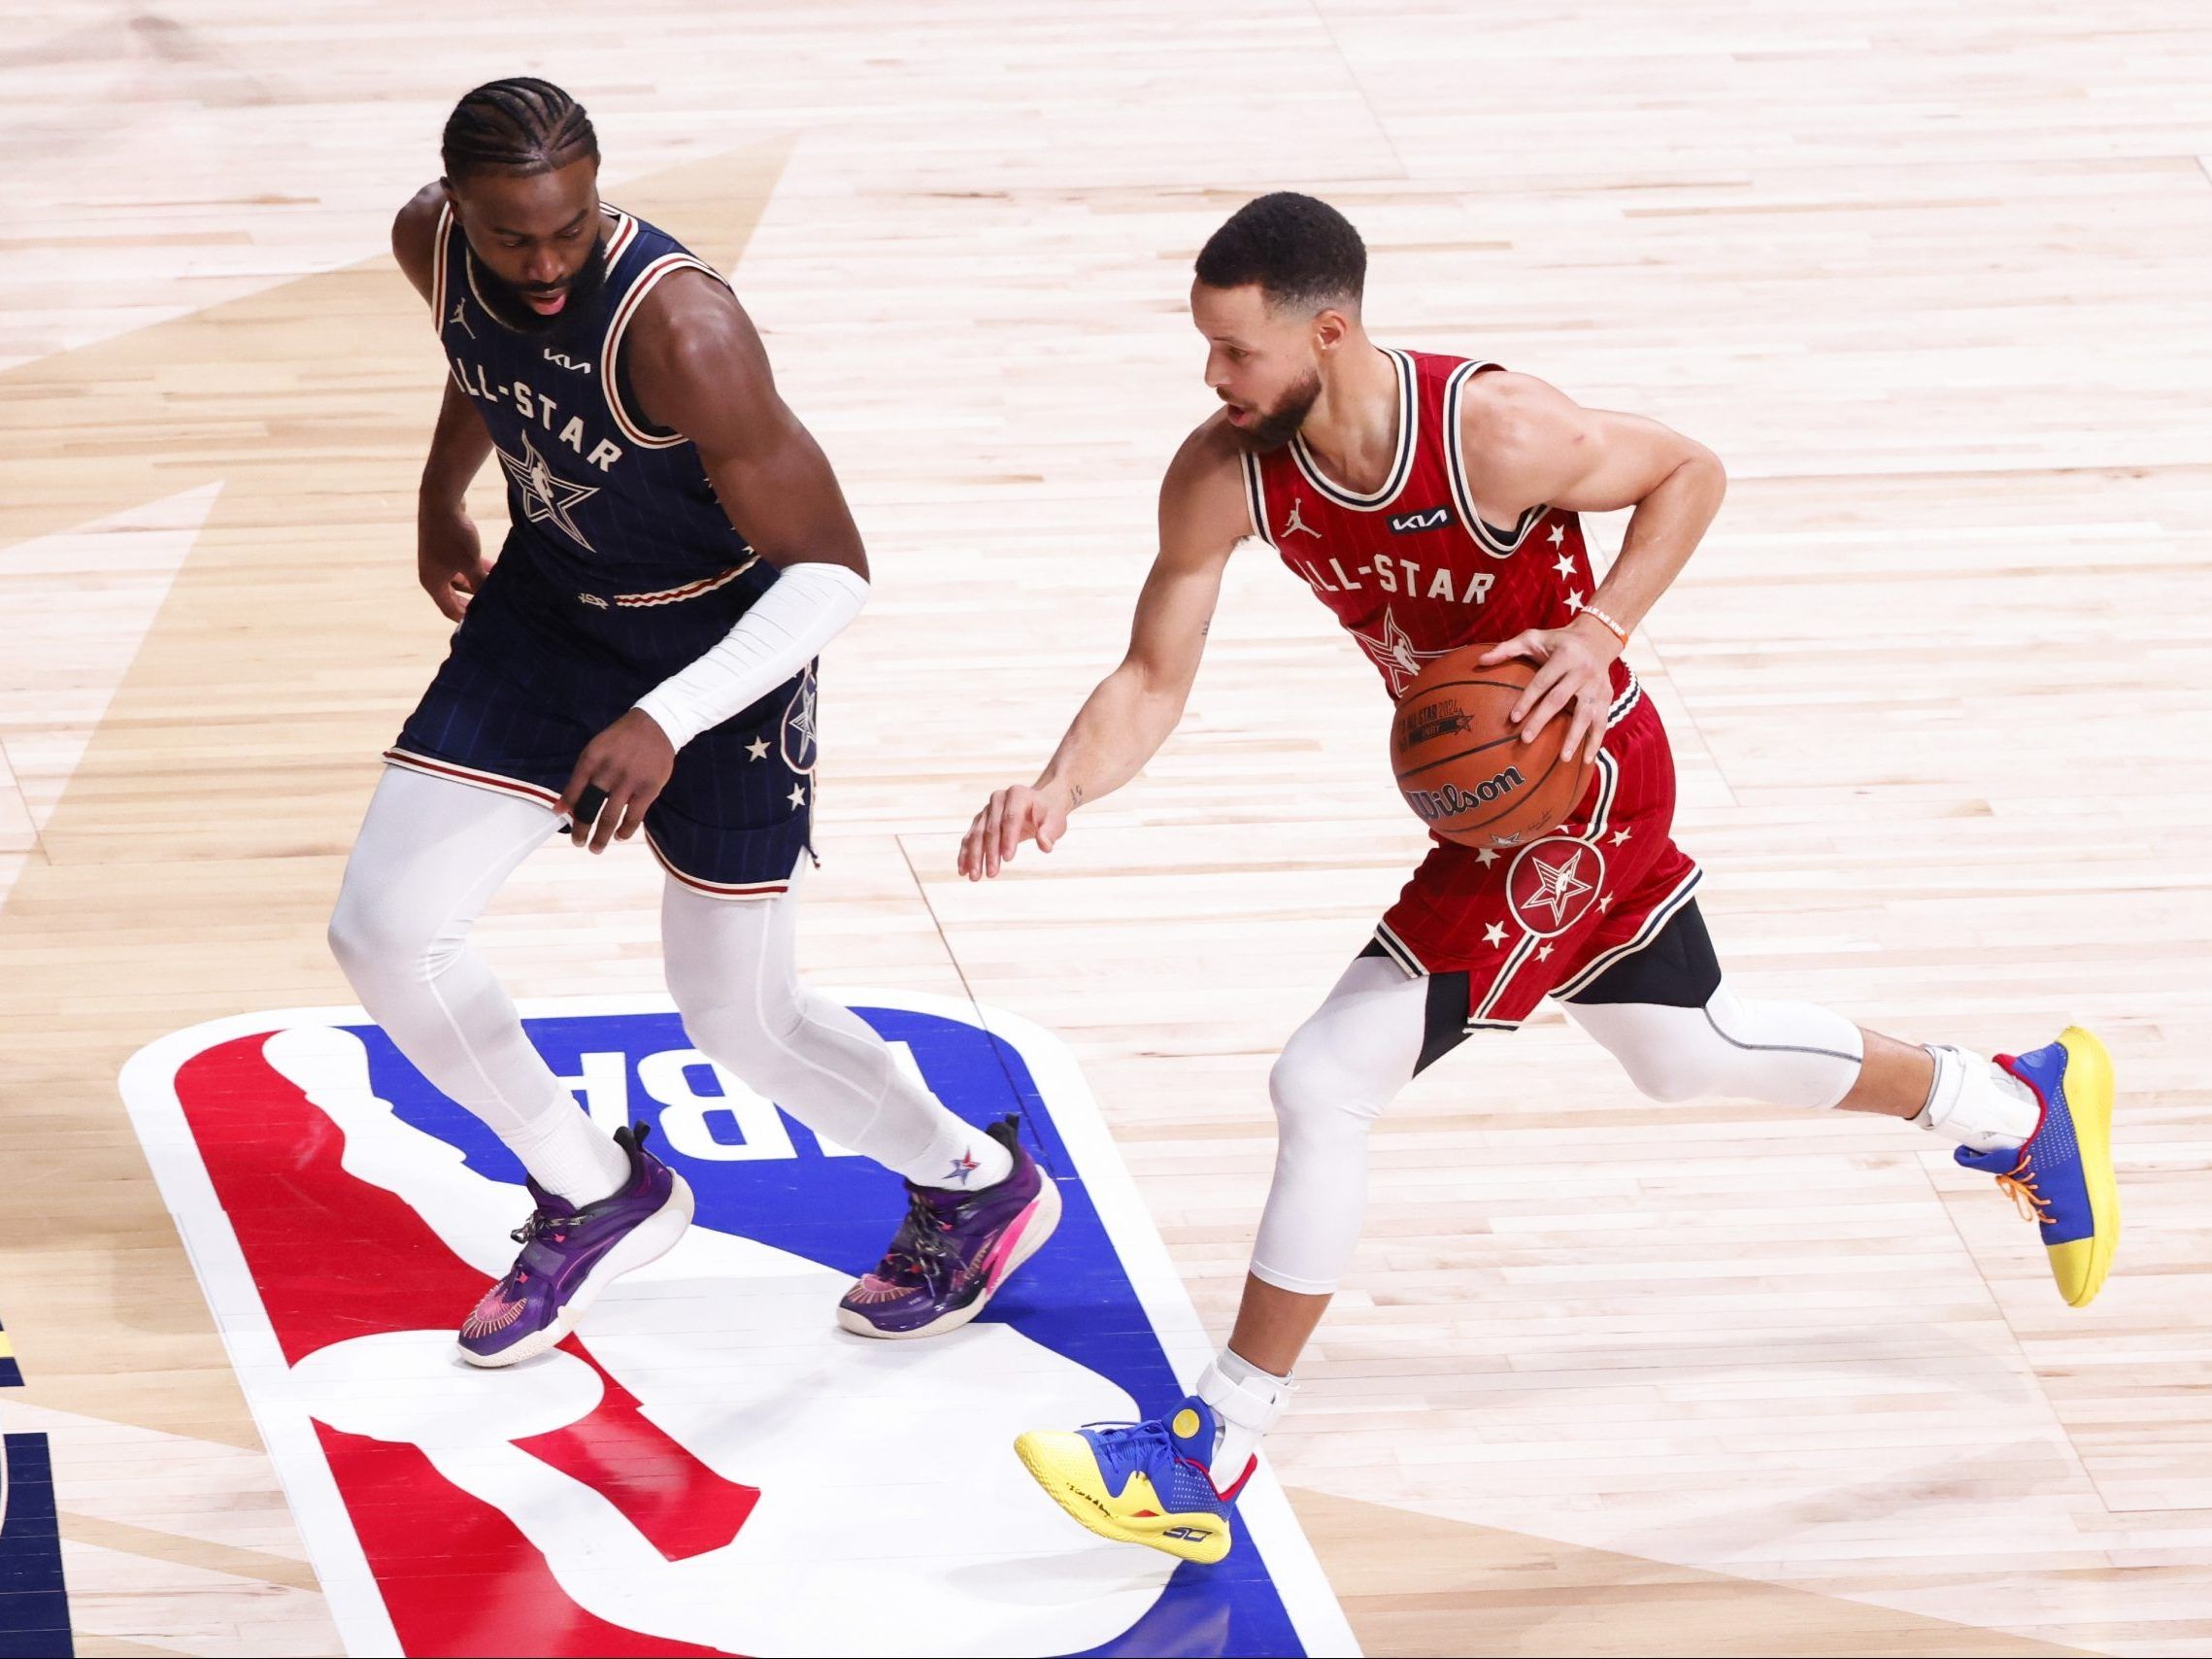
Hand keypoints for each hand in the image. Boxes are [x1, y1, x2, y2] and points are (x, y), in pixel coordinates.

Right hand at [418, 501, 490, 622]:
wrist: (441, 501)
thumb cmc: (454, 536)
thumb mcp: (471, 563)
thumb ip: (481, 583)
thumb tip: (492, 598)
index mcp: (432, 583)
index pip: (448, 608)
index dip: (465, 617)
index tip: (483, 623)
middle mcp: (431, 573)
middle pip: (454, 594)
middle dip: (474, 599)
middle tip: (493, 606)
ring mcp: (437, 559)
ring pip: (460, 577)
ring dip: (478, 581)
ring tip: (499, 584)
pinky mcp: (444, 546)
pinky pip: (461, 563)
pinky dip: (475, 567)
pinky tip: (493, 566)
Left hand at [558, 710, 677, 852]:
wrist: (656, 725)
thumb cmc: (622, 739)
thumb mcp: (597, 749)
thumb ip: (581, 775)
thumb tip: (562, 805)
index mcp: (592, 759)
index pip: (574, 790)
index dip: (567, 808)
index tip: (563, 820)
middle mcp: (608, 771)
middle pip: (589, 807)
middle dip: (581, 829)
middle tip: (577, 842)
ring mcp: (629, 781)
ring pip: (610, 817)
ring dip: (600, 837)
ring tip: (595, 848)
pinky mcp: (649, 789)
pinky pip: (634, 817)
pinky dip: (625, 830)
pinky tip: (620, 836)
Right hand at [958, 782, 1072, 879]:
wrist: (1038, 804)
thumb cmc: (1048, 814)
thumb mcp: (1056, 820)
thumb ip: (1050, 832)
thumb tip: (1045, 846)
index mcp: (1017, 795)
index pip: (1010, 818)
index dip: (1008, 839)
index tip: (1008, 859)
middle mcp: (998, 799)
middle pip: (991, 828)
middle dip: (990, 853)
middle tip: (992, 874)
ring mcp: (987, 810)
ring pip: (977, 835)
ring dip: (974, 857)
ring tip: (974, 877)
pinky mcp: (980, 821)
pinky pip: (970, 838)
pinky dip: (966, 854)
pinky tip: (963, 871)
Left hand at [1477, 618, 1621, 764]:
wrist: (1597, 638)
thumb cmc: (1557, 642)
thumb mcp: (1533, 638)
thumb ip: (1507, 649)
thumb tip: (1479, 661)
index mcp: (1564, 656)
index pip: (1542, 681)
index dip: (1528, 699)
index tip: (1513, 718)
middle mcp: (1583, 671)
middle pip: (1560, 699)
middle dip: (1542, 720)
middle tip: (1525, 740)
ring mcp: (1597, 686)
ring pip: (1585, 714)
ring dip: (1575, 737)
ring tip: (1564, 758)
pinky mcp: (1607, 698)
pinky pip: (1602, 722)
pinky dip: (1595, 742)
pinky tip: (1585, 761)